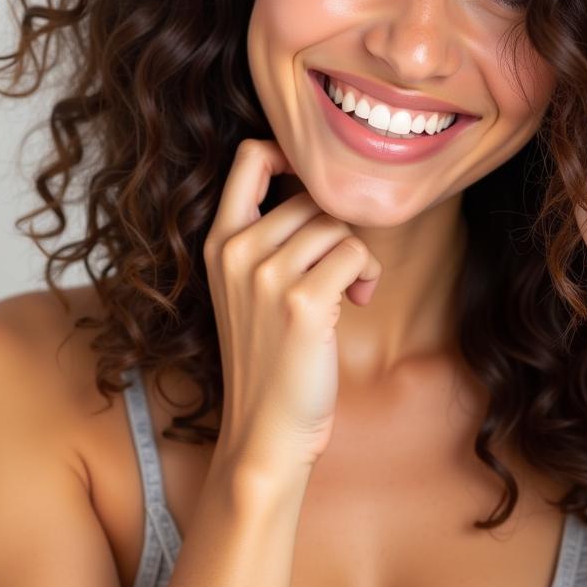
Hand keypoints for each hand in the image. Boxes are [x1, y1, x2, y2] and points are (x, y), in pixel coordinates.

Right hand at [202, 139, 382, 475]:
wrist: (265, 432)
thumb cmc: (269, 355)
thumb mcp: (249, 286)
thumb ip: (270, 233)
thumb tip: (323, 186)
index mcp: (219, 241)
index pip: (250, 156)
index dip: (293, 154)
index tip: (317, 184)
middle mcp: (236, 251)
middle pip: (313, 195)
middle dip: (338, 227)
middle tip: (339, 270)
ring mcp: (265, 275)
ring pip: (338, 224)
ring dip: (356, 255)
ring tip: (347, 292)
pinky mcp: (301, 302)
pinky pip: (355, 253)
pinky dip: (367, 275)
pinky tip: (355, 304)